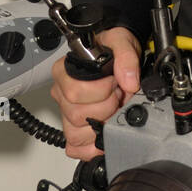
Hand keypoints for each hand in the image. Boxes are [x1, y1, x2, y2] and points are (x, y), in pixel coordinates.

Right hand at [50, 26, 141, 160]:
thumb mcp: (122, 42)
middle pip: (76, 115)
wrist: (117, 58)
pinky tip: (104, 133)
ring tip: (112, 110)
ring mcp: (67, 113)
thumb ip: (126, 56)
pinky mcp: (75, 129)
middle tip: (117, 96)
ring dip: (100, 126)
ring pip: (75, 134)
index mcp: (65, 72)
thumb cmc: (112, 50)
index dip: (100, 91)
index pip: (74, 92)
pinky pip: (75, 148)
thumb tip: (129, 80)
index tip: (114, 83)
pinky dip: (91, 146)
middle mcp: (62, 93)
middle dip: (105, 108)